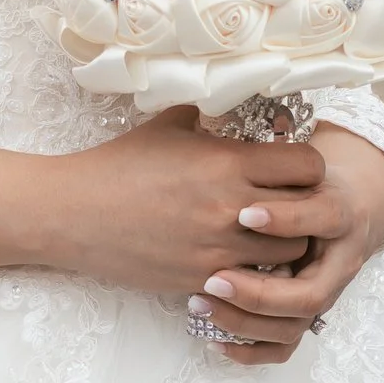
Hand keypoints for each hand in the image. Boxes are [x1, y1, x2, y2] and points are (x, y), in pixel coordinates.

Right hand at [42, 107, 325, 293]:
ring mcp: (218, 249)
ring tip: (268, 232)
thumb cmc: (119, 164)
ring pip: (289, 254)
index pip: (308, 166)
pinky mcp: (202, 278)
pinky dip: (256, 271)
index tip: (293, 165)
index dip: (308, 166)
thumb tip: (232, 100)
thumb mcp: (168, 125)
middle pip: (308, 213)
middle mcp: (231, 207)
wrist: (74, 214)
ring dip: (285, 242)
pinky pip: (255, 282)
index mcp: (228, 162)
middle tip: (290, 201)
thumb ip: (210, 115)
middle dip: (305, 205)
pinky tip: (241, 257)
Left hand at [187, 124, 383, 364]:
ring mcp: (322, 290)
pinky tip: (212, 339)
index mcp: (339, 208)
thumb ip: (261, 139)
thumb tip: (208, 102)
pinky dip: (251, 349)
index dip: (286, 217)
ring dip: (247, 320)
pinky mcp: (304, 312)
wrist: (357, 201)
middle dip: (258, 289)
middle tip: (210, 275)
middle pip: (309, 293)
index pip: (322, 217)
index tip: (243, 211)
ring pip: (293, 326)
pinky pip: (284, 346)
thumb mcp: (294, 151)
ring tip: (200, 302)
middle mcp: (337, 258)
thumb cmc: (310, 173)